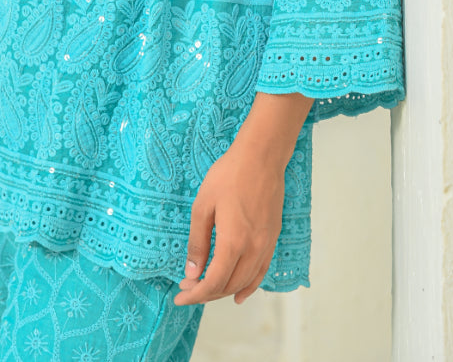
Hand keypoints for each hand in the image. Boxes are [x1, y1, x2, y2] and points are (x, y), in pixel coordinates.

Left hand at [172, 141, 284, 306]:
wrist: (261, 156)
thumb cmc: (229, 175)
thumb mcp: (203, 205)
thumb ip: (198, 242)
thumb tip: (192, 272)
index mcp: (233, 242)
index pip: (214, 282)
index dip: (196, 294)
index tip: (180, 296)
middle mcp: (253, 249)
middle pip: (229, 285)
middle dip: (206, 293)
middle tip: (187, 287)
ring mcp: (266, 245)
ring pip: (246, 281)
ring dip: (225, 290)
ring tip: (205, 289)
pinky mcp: (272, 238)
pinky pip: (261, 271)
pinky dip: (249, 286)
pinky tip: (239, 294)